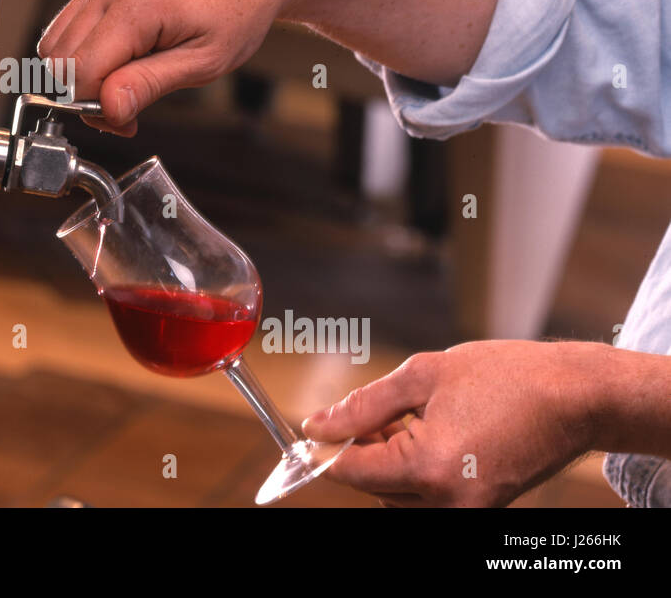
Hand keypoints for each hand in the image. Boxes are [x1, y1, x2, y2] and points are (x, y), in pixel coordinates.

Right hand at [36, 0, 310, 135]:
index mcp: (138, 4)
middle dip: (83, 96)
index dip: (95, 108)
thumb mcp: (205, 61)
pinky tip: (117, 62)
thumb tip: (108, 109)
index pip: (80, 74)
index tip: (126, 121)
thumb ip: (150, 84)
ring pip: (54, 44)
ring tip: (122, 86)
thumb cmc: (240, 6)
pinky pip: (68, 24)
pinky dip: (80, 52)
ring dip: (78, 75)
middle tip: (125, 109)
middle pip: (58, 61)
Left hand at [301, 341, 604, 506]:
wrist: (577, 397)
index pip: (351, 471)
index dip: (325, 450)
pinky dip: (416, 470)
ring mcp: (468, 512)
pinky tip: (430, 434)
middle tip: (378, 412)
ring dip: (389, 461)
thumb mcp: (424, 375)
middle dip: (363, 450)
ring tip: (412, 418)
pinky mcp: (481, 509)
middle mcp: (448, 502)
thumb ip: (364, 405)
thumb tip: (316, 425)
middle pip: (372, 486)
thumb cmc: (507, 377)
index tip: (309, 432)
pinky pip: (426, 498)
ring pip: (396, 495)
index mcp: (430, 467)